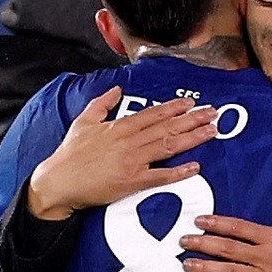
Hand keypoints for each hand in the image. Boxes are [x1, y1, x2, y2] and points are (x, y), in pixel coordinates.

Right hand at [28, 86, 217, 219]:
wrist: (59, 181)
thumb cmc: (70, 154)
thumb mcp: (84, 121)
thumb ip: (102, 104)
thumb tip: (116, 89)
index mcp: (119, 127)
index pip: (153, 114)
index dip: (174, 108)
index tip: (191, 103)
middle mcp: (129, 141)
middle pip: (167, 128)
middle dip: (192, 119)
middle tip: (212, 113)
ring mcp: (132, 161)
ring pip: (168, 146)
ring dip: (192, 138)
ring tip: (210, 131)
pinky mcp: (131, 181)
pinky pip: (160, 176)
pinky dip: (178, 171)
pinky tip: (195, 166)